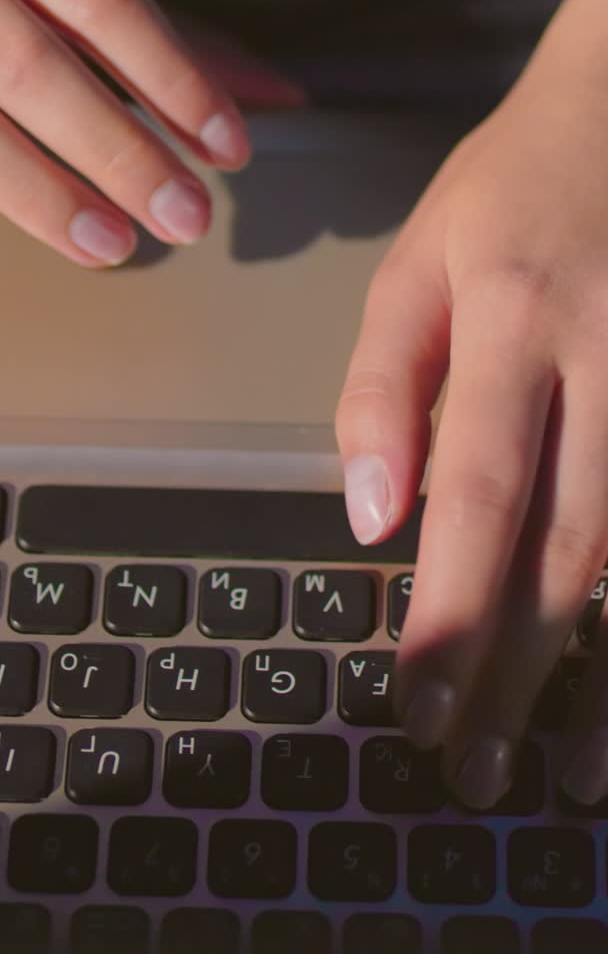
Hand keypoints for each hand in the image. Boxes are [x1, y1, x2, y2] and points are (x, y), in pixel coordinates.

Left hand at [336, 0, 607, 808]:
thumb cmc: (508, 187)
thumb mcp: (414, 262)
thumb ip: (383, 387)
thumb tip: (375, 522)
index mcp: (509, 323)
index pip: (477, 500)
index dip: (448, 616)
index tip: (415, 707)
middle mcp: (603, 362)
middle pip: (566, 548)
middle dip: (516, 674)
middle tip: (473, 773)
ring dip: (602, 670)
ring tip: (573, 771)